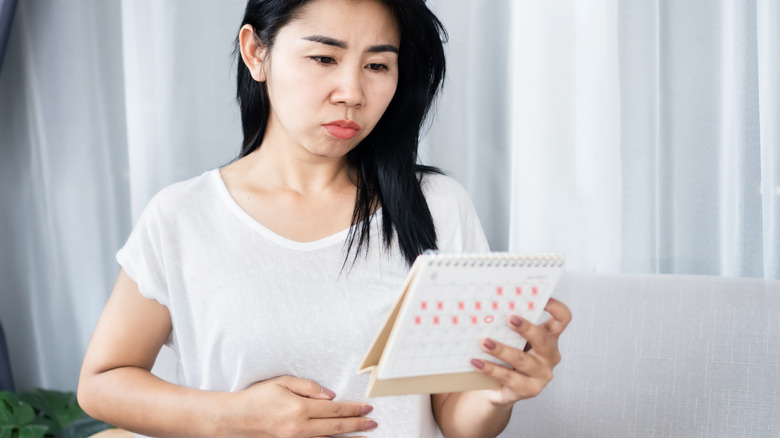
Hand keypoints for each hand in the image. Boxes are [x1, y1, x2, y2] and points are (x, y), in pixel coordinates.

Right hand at [225, 375, 376, 436]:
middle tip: (373, 423)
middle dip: (356, 425)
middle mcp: (299, 428)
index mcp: (298, 409)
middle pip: (335, 426)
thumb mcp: (282, 382)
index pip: (334, 409)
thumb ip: (308, 387)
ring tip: (365, 437)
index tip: (366, 408)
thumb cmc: (257, 397)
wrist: (234, 419)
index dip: (353, 409)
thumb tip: (331, 395)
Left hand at [470, 297, 571, 405]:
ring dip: (501, 350)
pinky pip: (509, 378)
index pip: (562, 319)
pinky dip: (491, 369)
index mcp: (549, 336)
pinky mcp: (529, 389)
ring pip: (522, 360)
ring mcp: (541, 374)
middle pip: (541, 339)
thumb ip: (508, 326)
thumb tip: (489, 308)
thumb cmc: (507, 356)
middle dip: (526, 328)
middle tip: (509, 319)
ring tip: (484, 342)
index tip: (543, 299)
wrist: (499, 387)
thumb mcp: (512, 339)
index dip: (556, 308)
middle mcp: (549, 355)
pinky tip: (477, 363)